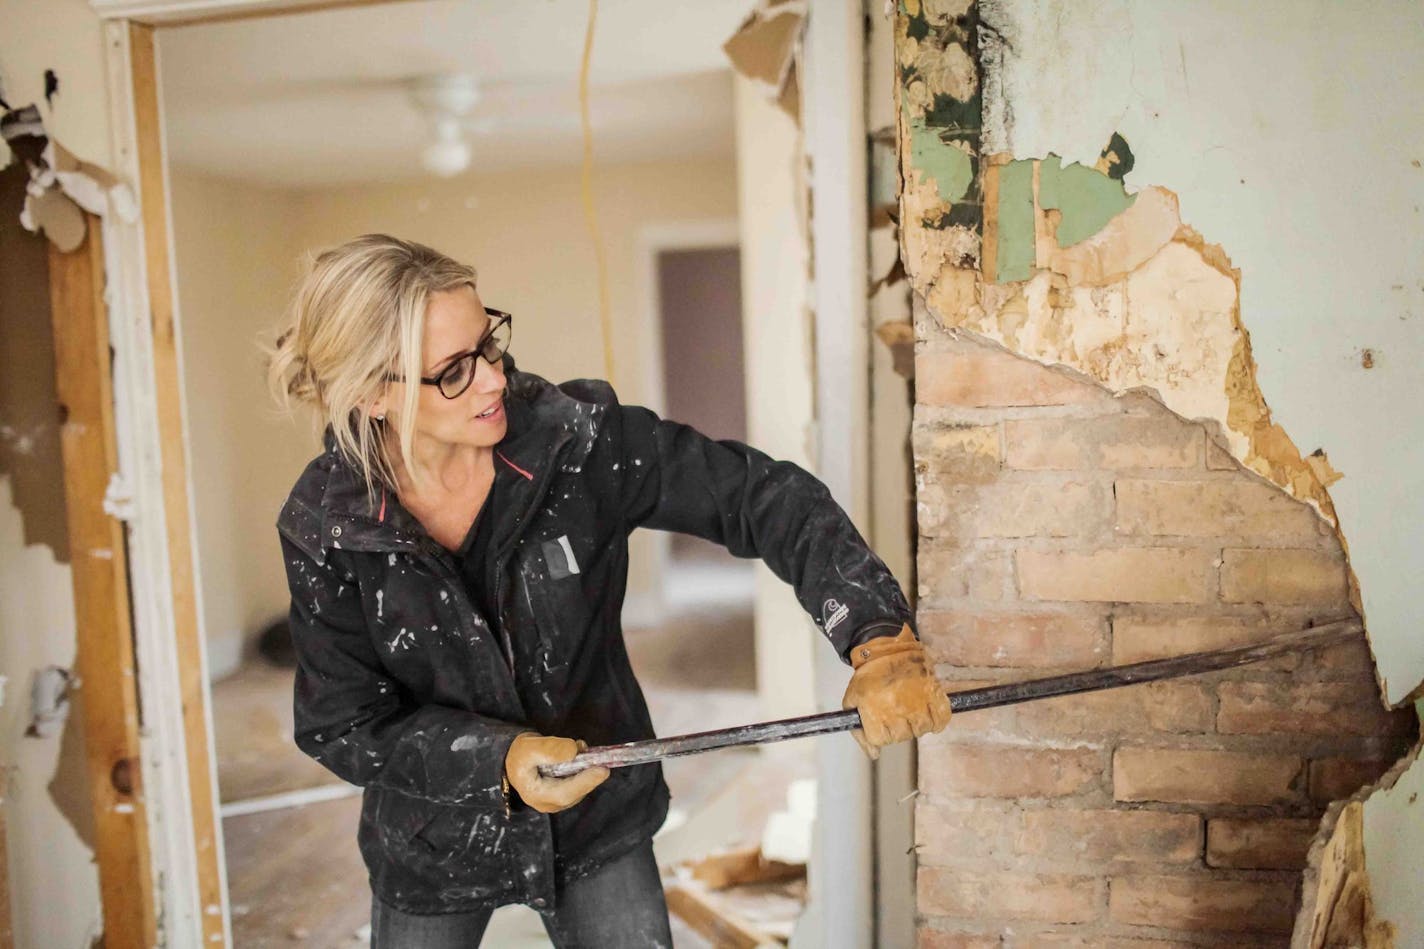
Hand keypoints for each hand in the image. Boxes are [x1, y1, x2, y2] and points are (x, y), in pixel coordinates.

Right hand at [504, 733, 609, 812]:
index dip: (585, 782)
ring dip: (586, 769)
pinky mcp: (564, 795)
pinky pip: (579, 784)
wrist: (517, 759)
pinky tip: (579, 755)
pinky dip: (584, 770)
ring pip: (580, 788)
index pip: (565, 793)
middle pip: (576, 792)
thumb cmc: (520, 754)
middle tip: (599, 756)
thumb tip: (574, 751)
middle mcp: (548, 803)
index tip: (603, 770)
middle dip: (589, 773)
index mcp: (536, 794)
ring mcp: (557, 802)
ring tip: (581, 748)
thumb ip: (550, 748)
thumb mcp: (530, 746)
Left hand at [841, 624, 951, 759]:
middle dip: (895, 728)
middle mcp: (897, 710)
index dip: (878, 733)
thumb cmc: (868, 676)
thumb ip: (860, 732)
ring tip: (907, 706)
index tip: (879, 722)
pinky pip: (941, 719)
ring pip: (920, 730)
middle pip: (900, 737)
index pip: (881, 740)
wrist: (886, 649)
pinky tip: (927, 712)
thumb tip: (874, 755)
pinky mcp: (933, 694)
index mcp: (875, 712)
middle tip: (893, 711)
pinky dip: (936, 720)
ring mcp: (917, 703)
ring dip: (914, 723)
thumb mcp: (852, 702)